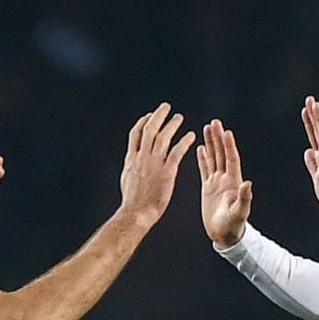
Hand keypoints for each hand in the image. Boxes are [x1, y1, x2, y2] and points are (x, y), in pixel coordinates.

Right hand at [118, 102, 194, 226]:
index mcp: (132, 158)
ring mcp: (154, 163)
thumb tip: (132, 159)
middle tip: (166, 107)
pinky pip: (177, 151)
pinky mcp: (167, 171)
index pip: (136, 133)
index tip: (149, 115)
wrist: (136, 212)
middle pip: (149, 129)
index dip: (143, 122)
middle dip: (158, 116)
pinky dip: (184, 141)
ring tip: (179, 117)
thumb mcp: (127, 178)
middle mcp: (142, 157)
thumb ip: (132, 165)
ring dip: (172, 125)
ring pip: (163, 137)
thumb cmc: (133, 201)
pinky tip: (191, 136)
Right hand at [196, 118, 251, 248]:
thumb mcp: (239, 213)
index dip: (228, 145)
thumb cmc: (233, 226)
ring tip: (206, 128)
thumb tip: (248, 184)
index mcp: (233, 182)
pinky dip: (203, 158)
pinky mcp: (208, 188)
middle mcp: (226, 179)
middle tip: (214, 122)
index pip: (231, 159)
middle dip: (218, 138)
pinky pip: (205, 169)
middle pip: (221, 154)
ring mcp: (217, 183)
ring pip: (213, 158)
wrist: (225, 235)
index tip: (226, 132)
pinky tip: (200, 148)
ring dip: (210, 143)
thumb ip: (244, 199)